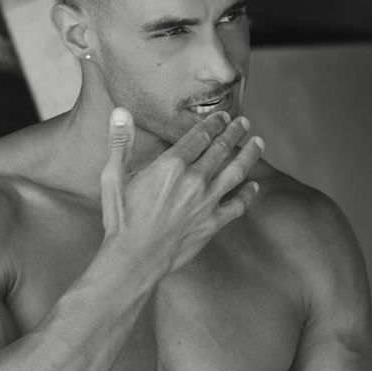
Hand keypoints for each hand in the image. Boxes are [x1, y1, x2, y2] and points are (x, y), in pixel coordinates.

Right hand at [101, 107, 263, 272]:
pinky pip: (238, 205)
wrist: (135, 258)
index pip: (200, 135)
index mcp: (172, 165)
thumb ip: (120, 142)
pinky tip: (254, 186)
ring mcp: (207, 202)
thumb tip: (120, 112)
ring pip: (236, 171)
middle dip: (235, 132)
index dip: (214, 123)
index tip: (222, 117)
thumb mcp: (113, 177)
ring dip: (249, 154)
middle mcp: (194, 180)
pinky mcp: (213, 223)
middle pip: (221, 149)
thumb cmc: (122, 219)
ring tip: (258, 143)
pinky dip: (249, 194)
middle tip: (244, 124)